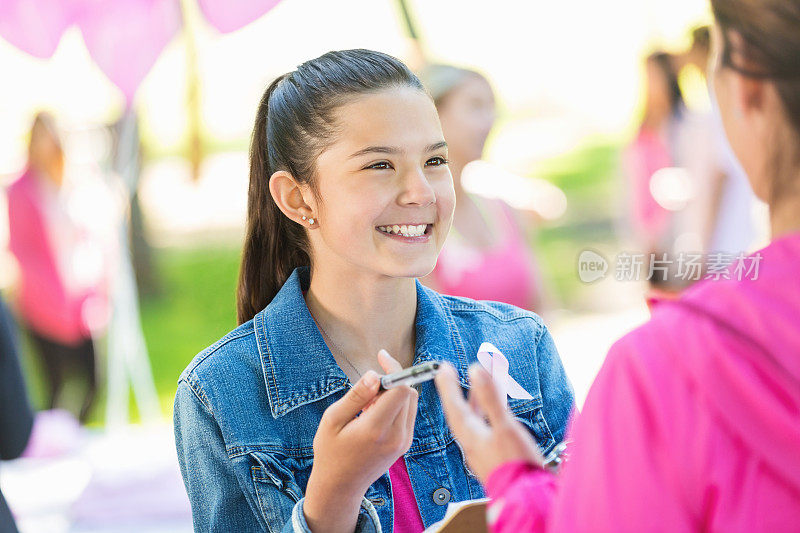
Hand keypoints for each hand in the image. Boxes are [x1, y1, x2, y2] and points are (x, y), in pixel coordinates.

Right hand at [304, 350, 417, 532]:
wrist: (340, 486)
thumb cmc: (331, 451)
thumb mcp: (333, 420)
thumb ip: (356, 396)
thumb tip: (374, 374)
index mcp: (376, 429)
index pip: (400, 389)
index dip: (393, 368)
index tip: (381, 357)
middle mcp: (396, 436)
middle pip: (409, 392)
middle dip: (392, 379)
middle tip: (367, 387)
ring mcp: (404, 442)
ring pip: (411, 401)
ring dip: (394, 392)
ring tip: (368, 404)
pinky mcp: (405, 444)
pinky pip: (408, 414)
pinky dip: (396, 405)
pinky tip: (374, 413)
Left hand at [435, 362, 542, 482]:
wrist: (526, 497)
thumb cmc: (514, 464)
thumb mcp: (503, 426)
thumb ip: (490, 398)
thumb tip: (475, 371)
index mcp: (470, 434)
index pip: (453, 404)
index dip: (448, 385)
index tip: (443, 368)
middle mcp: (472, 442)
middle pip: (461, 411)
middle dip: (458, 390)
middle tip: (452, 373)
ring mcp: (483, 450)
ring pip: (475, 419)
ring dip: (476, 400)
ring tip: (479, 384)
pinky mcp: (494, 456)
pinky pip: (486, 427)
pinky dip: (488, 413)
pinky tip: (496, 410)